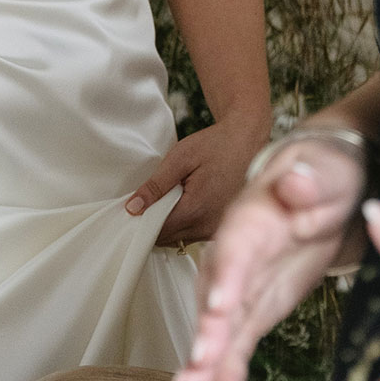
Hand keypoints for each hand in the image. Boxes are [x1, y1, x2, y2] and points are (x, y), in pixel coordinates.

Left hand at [125, 118, 266, 248]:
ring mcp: (216, 230)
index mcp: (196, 210)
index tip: (132, 211)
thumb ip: (156, 185)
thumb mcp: (181, 158)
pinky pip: (194, 234)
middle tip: (147, 202)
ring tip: (168, 200)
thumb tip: (133, 208)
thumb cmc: (216, 145)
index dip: (140, 222)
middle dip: (153, 224)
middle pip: (168, 238)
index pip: (157, 231)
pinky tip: (183, 204)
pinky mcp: (220, 228)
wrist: (247, 141)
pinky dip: (184, 224)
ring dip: (169, 225)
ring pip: (180, 239)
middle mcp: (208, 227)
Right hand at [172, 135, 366, 380]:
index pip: (236, 243)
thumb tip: (296, 183)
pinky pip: (240, 343)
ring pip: (220, 323)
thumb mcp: (327, 170)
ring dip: (208, 357)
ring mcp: (245, 284)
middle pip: (217, 289)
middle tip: (200, 359)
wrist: (328, 188)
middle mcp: (239, 252)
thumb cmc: (326, 174)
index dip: (227, 274)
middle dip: (207, 326)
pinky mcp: (256, 309)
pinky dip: (230, 373)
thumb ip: (311, 180)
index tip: (217, 304)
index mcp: (254, 214)